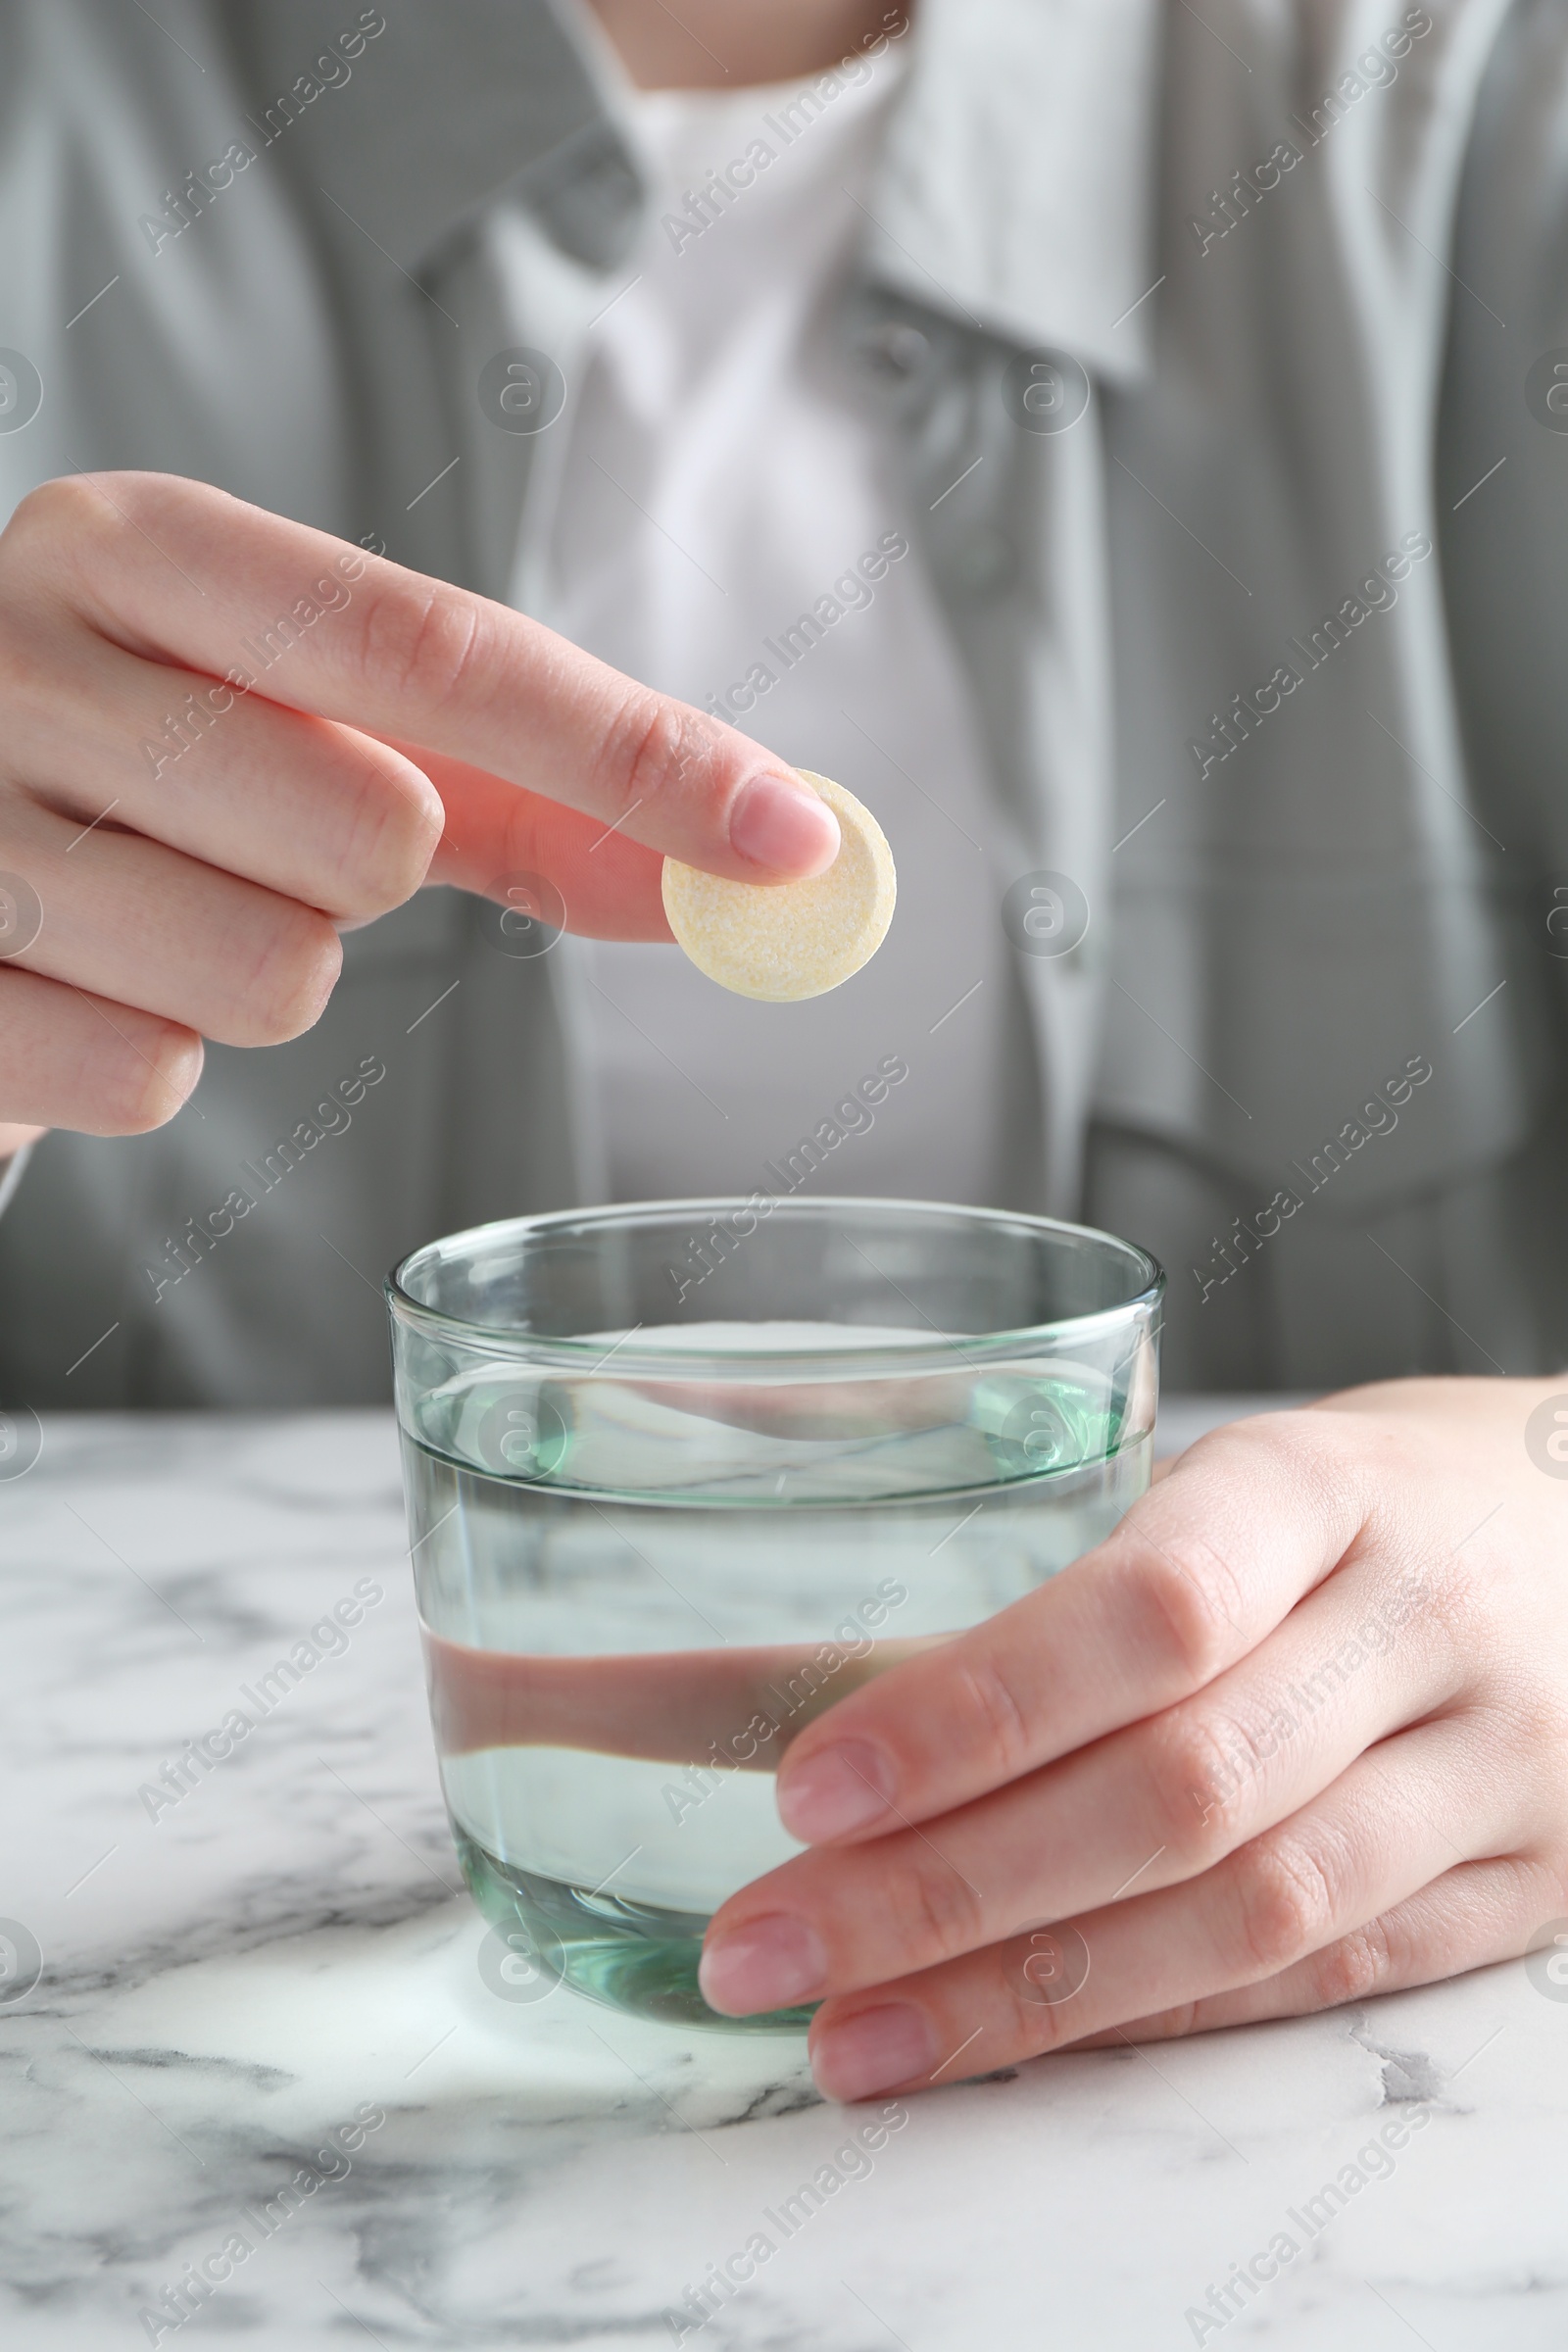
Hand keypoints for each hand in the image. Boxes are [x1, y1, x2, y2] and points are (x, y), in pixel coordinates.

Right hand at [0, 472, 836, 1146]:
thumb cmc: (142, 788)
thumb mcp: (314, 736)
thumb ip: (531, 791)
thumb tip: (762, 858)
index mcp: (139, 549)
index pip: (437, 645)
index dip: (634, 753)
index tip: (789, 840)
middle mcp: (18, 650)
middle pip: (372, 828)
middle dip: (370, 876)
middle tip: (260, 847)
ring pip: (273, 975)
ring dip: (259, 977)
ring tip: (156, 917)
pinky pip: (148, 1077)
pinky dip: (150, 1059)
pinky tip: (80, 992)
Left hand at [698, 1378, 1567, 2097]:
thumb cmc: (1364, 1505)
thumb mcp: (1237, 1484)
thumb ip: (1063, 1589)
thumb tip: (787, 1698)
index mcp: (1321, 1486)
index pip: (1150, 1609)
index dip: (980, 1711)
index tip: (808, 1787)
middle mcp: (1417, 1626)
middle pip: (1182, 1788)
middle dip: (949, 1888)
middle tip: (763, 1947)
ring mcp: (1490, 1770)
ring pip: (1250, 1913)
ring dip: (1026, 1992)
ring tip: (848, 2036)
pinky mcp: (1518, 1887)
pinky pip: (1319, 1977)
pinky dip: (1148, 2020)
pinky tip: (1003, 2044)